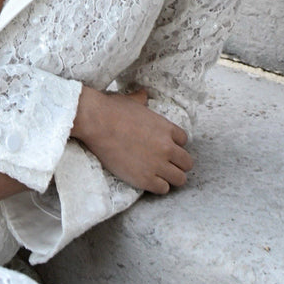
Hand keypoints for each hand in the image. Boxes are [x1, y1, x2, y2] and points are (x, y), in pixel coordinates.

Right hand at [71, 87, 192, 194]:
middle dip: (177, 163)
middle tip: (165, 163)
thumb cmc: (111, 109)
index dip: (174, 143)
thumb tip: (143, 93)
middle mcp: (166, 147)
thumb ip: (141, 99)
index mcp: (166, 127)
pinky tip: (148, 180)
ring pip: (179, 179)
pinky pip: (164, 189)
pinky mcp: (145, 179)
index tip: (165, 146)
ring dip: (170, 177)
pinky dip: (158, 186)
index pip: (184, 140)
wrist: (96, 122)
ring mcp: (157, 164)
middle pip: (187, 162)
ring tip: (159, 175)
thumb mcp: (131, 101)